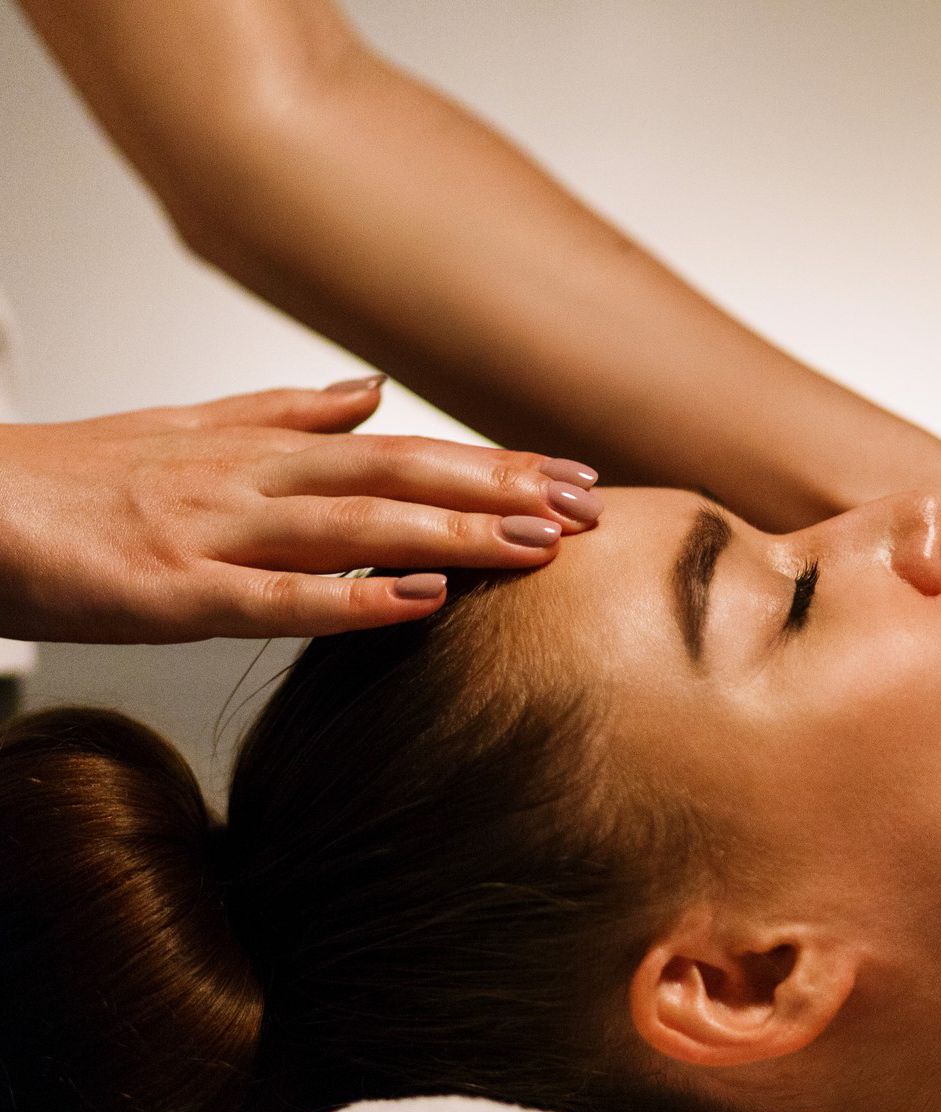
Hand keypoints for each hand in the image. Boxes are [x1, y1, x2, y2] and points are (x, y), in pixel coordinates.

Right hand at [0, 380, 603, 642]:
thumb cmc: (68, 481)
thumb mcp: (184, 432)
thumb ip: (281, 415)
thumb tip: (367, 393)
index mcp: (257, 451)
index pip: (399, 451)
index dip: (490, 462)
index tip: (570, 473)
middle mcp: (248, 482)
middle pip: (395, 478)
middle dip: (498, 491)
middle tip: (587, 507)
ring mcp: (212, 535)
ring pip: (352, 529)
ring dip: (451, 535)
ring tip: (535, 546)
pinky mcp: (171, 594)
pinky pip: (275, 599)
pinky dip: (351, 601)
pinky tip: (419, 603)